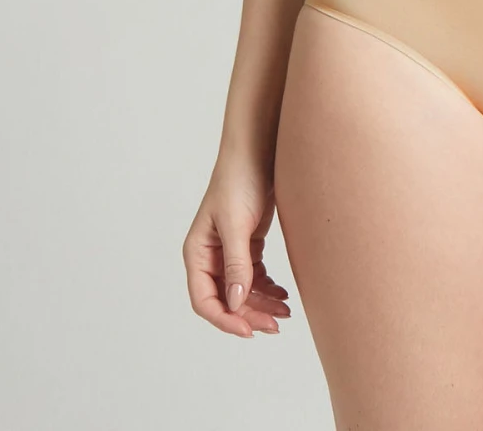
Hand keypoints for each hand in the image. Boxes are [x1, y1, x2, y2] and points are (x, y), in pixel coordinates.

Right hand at [182, 158, 291, 337]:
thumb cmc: (239, 180)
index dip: (225, 319)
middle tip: (276, 324)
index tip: (249, 331)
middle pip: (226, 299)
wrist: (258, 151)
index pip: (204, 300)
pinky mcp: (247, 244)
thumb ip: (236, 263)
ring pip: (242, 291)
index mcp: (197, 253)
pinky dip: (267, 288)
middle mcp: (210, 256)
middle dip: (249, 314)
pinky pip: (254, 277)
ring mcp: (229, 252)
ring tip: (285, 312)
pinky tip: (282, 294)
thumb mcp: (236, 223)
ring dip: (261, 304)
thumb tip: (235, 302)